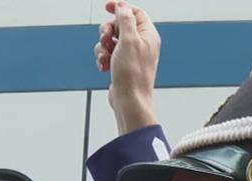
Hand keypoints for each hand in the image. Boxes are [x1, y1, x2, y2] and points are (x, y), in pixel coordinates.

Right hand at [95, 1, 160, 133]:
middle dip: (108, 31)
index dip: (120, 7)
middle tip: (106, 40)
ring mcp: (131, 54)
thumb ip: (126, 19)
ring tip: (105, 58)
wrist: (129, 100)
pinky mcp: (122, 64)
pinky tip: (103, 66)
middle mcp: (141, 43)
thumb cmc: (132, 74)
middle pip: (119, 24)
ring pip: (110, 39)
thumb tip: (123, 6)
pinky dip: (103, 57)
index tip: (107, 7)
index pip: (135, 12)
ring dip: (102, 46)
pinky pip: (108, 53)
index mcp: (148, 35)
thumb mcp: (129, 40)